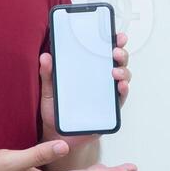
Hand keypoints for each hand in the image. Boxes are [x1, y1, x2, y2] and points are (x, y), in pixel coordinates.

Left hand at [39, 31, 131, 146]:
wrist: (58, 136)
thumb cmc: (55, 112)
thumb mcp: (49, 91)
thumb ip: (47, 75)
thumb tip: (45, 56)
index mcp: (87, 71)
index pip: (101, 52)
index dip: (111, 41)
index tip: (115, 34)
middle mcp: (100, 80)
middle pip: (116, 61)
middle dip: (120, 53)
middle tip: (115, 51)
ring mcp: (106, 94)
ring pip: (122, 77)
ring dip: (123, 71)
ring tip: (115, 71)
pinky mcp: (109, 110)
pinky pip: (120, 98)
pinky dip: (123, 90)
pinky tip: (121, 86)